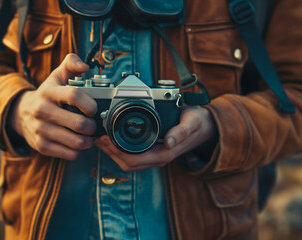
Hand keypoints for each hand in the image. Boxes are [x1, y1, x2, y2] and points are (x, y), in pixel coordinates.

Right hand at [9, 54, 96, 159]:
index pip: (74, 96)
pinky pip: (69, 153)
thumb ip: (71, 63)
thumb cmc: (47, 95)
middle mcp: (43, 110)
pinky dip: (78, 150)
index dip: (90, 104)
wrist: (21, 113)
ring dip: (88, 141)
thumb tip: (85, 66)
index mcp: (49, 91)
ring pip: (76, 142)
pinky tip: (77, 142)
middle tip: (94, 125)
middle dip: (92, 126)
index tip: (94, 109)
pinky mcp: (42, 146)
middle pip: (79, 124)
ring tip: (89, 135)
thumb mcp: (56, 76)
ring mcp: (41, 130)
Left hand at [94, 106, 216, 171]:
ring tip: (100, 139)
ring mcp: (154, 157)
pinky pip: (132, 157)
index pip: (135, 159)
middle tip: (97, 138)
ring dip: (112, 152)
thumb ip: (183, 131)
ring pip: (128, 162)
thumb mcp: (192, 122)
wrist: (204, 127)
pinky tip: (111, 140)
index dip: (117, 152)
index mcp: (165, 154)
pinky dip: (118, 150)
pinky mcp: (151, 152)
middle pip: (128, 163)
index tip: (105, 139)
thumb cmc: (197, 122)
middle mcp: (158, 158)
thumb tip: (170, 142)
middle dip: (110, 152)